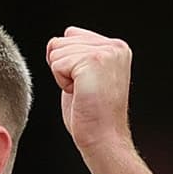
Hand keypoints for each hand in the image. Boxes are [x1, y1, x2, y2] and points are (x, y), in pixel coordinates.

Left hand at [46, 27, 133, 156]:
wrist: (103, 138)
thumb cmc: (92, 115)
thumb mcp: (86, 76)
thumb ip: (76, 54)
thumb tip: (56, 40)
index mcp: (116, 47)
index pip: (70, 35)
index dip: (67, 63)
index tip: (87, 85)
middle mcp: (114, 46)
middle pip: (60, 41)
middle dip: (64, 69)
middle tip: (84, 91)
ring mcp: (105, 52)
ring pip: (56, 52)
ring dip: (63, 77)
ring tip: (83, 93)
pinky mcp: (93, 61)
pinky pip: (56, 64)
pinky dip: (62, 82)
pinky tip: (80, 94)